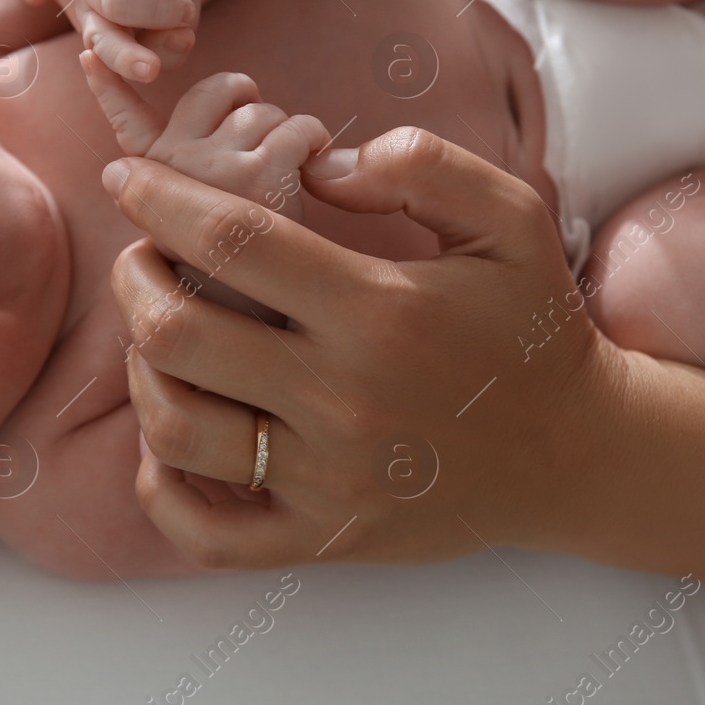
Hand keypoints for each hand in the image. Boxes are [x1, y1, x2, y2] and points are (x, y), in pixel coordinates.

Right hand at [88, 66, 329, 319]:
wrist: (257, 331)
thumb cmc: (230, 275)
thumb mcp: (183, 225)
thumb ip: (154, 172)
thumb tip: (109, 123)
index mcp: (148, 175)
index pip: (123, 116)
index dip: (108, 83)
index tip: (90, 55)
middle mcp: (171, 165)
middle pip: (220, 91)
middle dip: (254, 108)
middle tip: (266, 150)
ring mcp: (212, 170)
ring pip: (265, 110)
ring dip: (289, 132)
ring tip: (291, 171)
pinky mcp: (261, 180)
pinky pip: (298, 130)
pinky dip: (314, 140)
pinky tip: (312, 166)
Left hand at [102, 125, 619, 567]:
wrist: (578, 455)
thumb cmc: (532, 330)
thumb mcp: (512, 218)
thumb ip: (425, 165)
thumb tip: (319, 164)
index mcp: (380, 310)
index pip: (233, 240)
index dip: (160, 199)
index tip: (127, 176)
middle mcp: (343, 397)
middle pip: (177, 334)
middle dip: (133, 278)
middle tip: (140, 256)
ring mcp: (328, 480)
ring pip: (175, 429)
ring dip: (140, 371)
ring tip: (154, 337)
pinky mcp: (325, 539)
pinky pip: (206, 534)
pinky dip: (160, 490)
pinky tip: (166, 442)